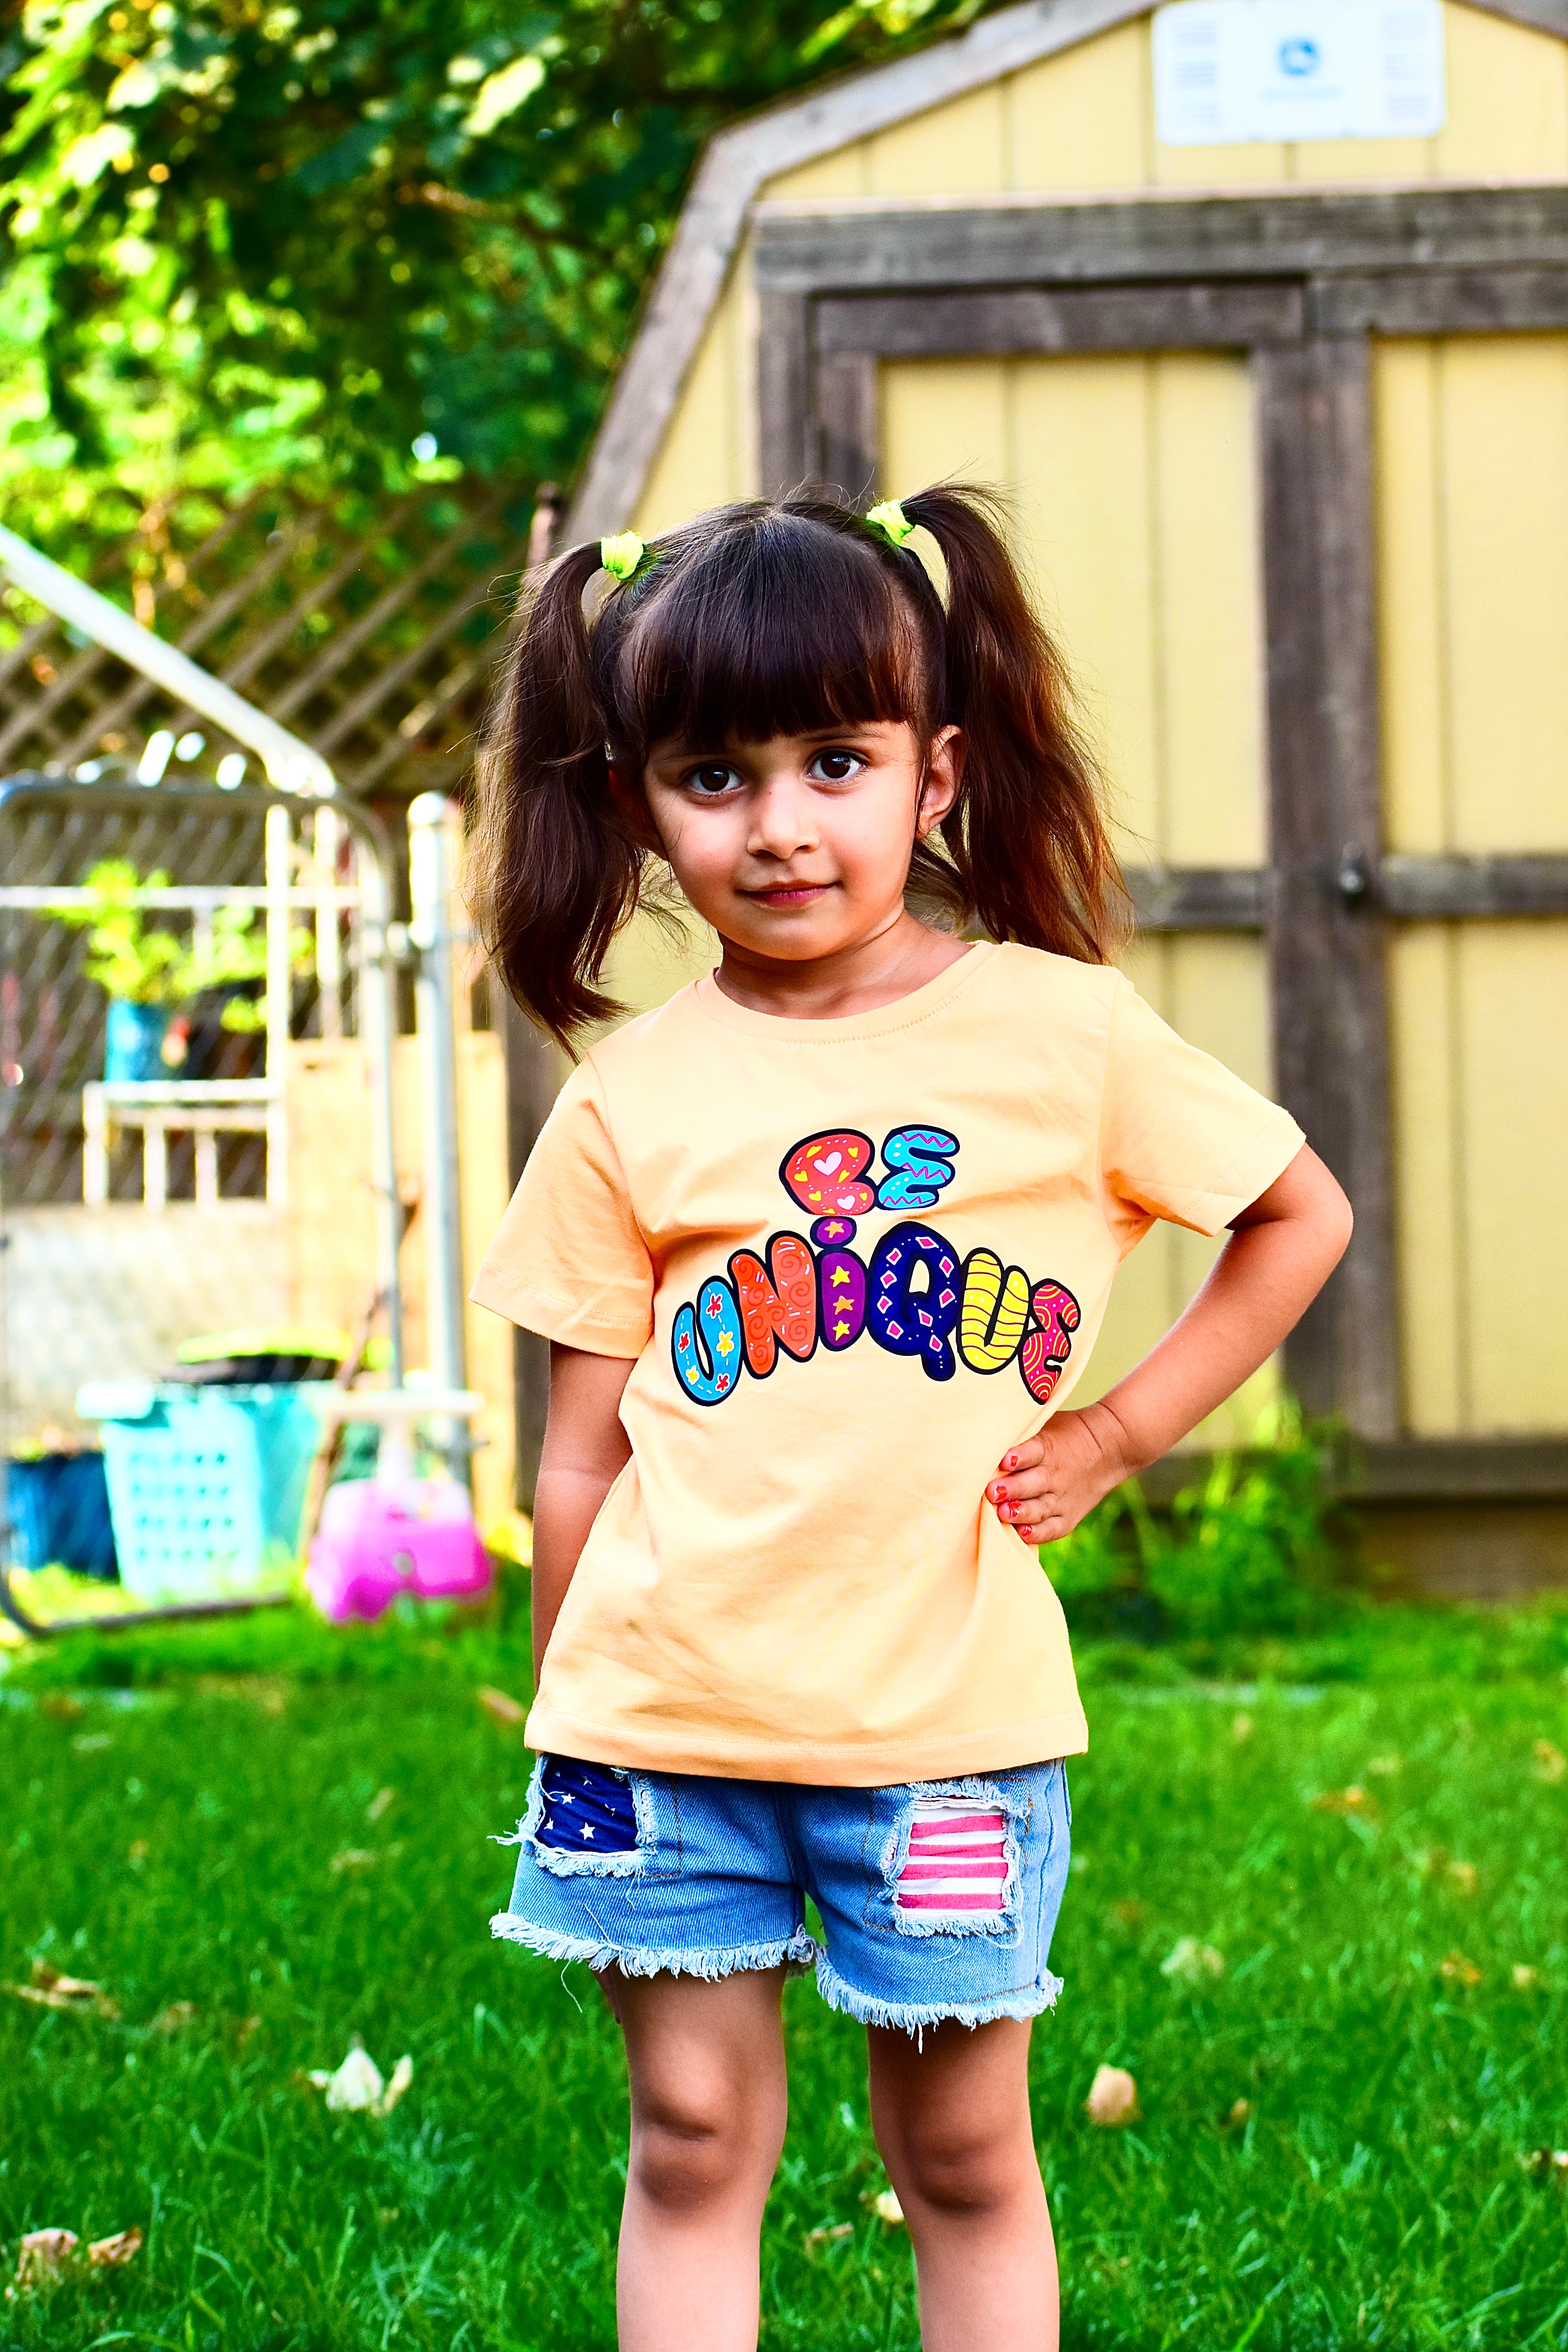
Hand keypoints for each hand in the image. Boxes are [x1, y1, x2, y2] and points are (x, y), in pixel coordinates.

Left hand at [985, 1402, 1131, 1546]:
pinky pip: (1052, 1528)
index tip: (1004, 1460)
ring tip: (1004, 1513)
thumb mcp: (1045, 1425)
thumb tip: (985, 1434)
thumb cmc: (1064, 1435)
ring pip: (1040, 1508)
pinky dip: (1038, 1532)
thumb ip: (1020, 1434)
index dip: (1018, 1457)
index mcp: (1048, 1448)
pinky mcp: (1068, 1516)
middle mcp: (1055, 1475)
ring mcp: (1062, 1498)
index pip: (1032, 1452)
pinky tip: (1022, 1533)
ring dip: (1021, 1512)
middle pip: (1033, 1483)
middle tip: (993, 1491)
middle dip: (1012, 1489)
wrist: (1108, 1447)